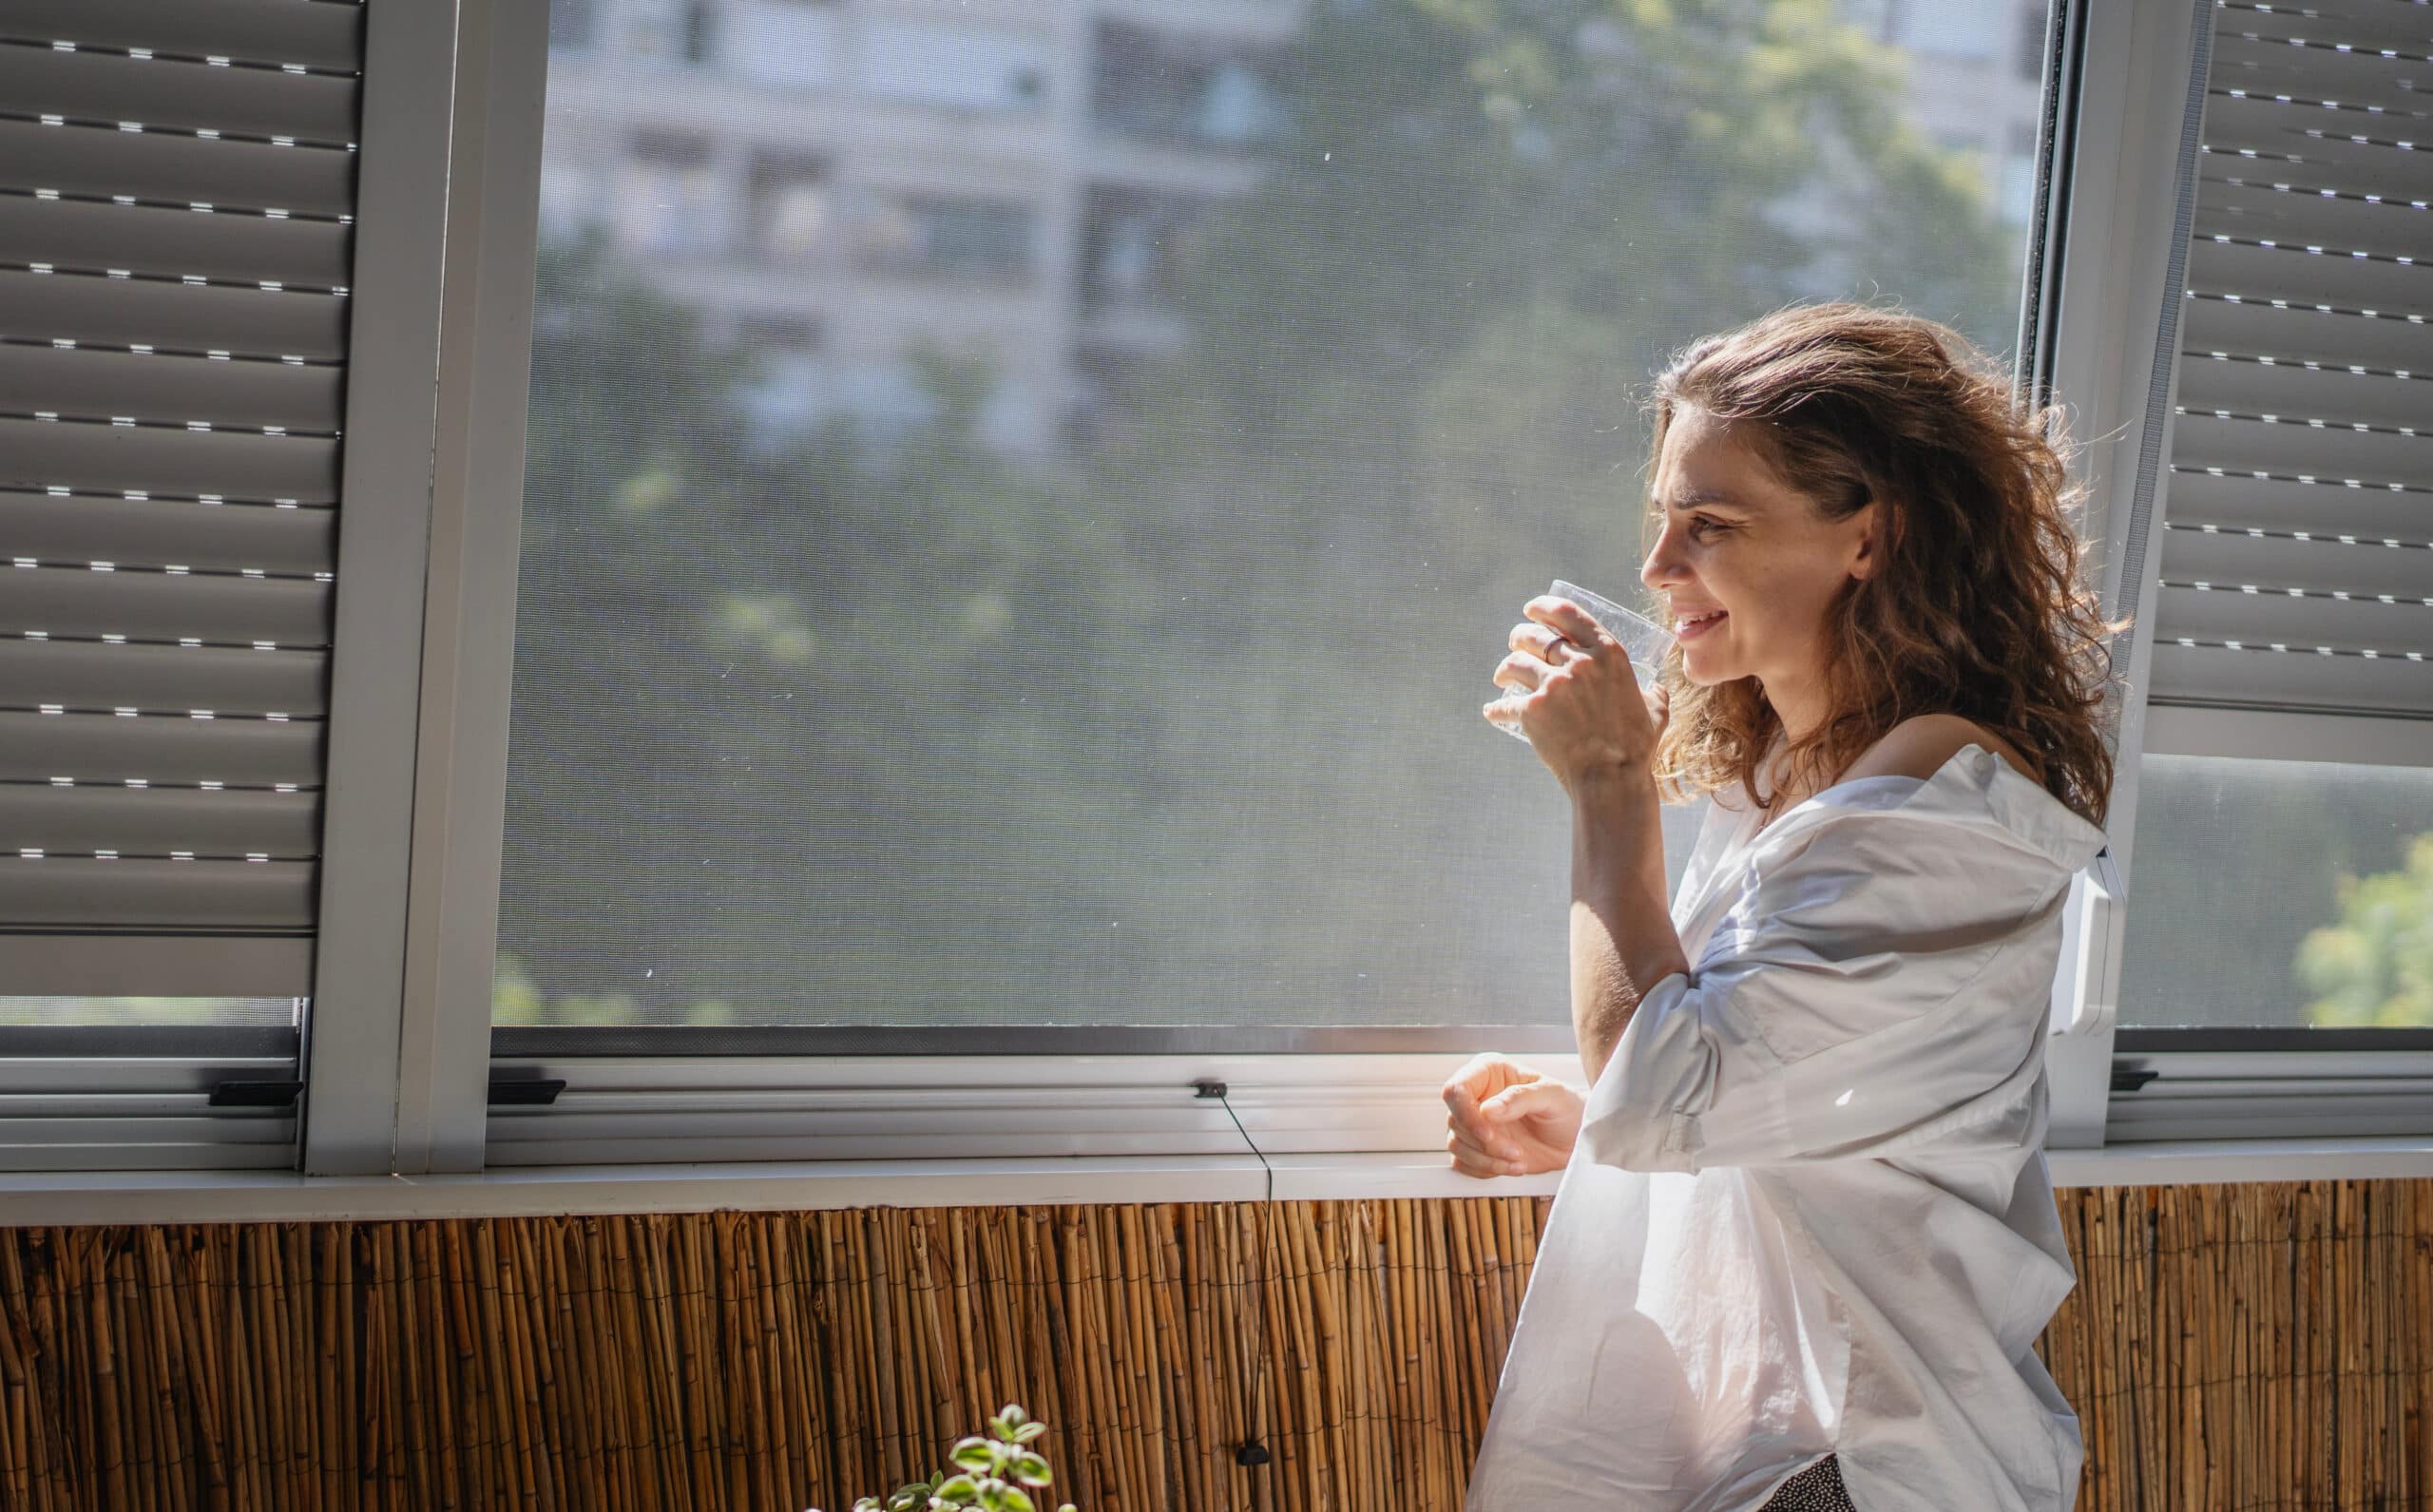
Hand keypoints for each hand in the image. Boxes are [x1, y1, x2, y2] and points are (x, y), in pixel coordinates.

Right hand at [1442, 1052, 1583, 1178]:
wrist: (1576, 1140)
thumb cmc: (1568, 1109)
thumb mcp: (1552, 1097)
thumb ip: (1520, 1098)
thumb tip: (1487, 1110)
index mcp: (1489, 1072)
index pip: (1456, 1089)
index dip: (1465, 1114)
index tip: (1489, 1134)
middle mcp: (1477, 1096)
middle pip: (1455, 1121)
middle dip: (1485, 1143)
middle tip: (1516, 1150)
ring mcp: (1475, 1123)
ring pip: (1456, 1145)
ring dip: (1487, 1160)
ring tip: (1518, 1159)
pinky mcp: (1477, 1148)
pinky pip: (1463, 1163)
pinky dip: (1486, 1170)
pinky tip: (1512, 1167)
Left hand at [1482, 596, 1668, 792]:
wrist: (1611, 778)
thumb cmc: (1635, 747)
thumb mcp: (1655, 711)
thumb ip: (1654, 694)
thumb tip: (1656, 689)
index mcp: (1608, 653)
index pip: (1568, 614)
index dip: (1543, 607)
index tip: (1531, 610)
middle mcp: (1579, 663)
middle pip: (1535, 636)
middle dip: (1519, 636)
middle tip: (1516, 644)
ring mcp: (1553, 685)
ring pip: (1515, 663)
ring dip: (1504, 668)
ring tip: (1502, 677)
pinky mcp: (1532, 710)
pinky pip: (1505, 703)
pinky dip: (1496, 709)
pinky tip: (1492, 711)